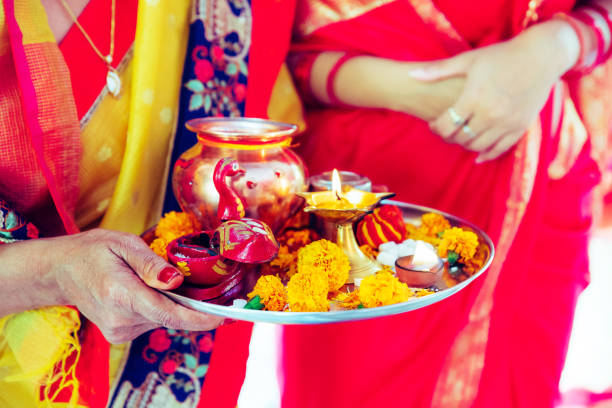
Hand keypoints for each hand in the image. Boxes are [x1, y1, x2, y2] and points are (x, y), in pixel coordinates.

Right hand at [46, 229, 222, 342]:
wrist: (61, 271)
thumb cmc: (92, 251)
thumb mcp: (122, 243)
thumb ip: (150, 263)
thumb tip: (177, 281)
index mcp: (120, 294)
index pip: (167, 313)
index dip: (199, 318)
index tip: (223, 316)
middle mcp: (119, 319)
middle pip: (170, 316)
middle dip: (191, 304)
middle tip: (205, 285)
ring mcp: (119, 331)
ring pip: (163, 319)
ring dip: (172, 303)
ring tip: (162, 280)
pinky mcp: (120, 335)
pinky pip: (153, 321)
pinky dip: (160, 308)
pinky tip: (149, 291)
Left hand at [410, 20, 579, 161]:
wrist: (541, 56)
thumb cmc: (501, 56)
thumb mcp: (469, 60)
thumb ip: (439, 70)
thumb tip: (412, 74)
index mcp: (474, 97)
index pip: (446, 126)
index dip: (436, 128)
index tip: (435, 123)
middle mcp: (490, 114)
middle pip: (460, 138)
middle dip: (449, 136)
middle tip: (447, 129)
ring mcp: (507, 123)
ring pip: (478, 147)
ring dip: (466, 144)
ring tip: (462, 135)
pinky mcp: (521, 127)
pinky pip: (500, 150)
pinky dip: (487, 155)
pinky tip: (479, 153)